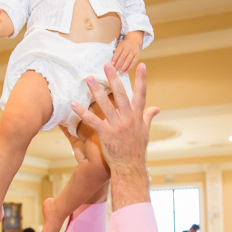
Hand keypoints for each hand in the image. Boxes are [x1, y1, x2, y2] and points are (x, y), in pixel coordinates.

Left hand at [71, 63, 158, 198]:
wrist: (130, 167)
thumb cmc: (136, 149)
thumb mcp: (145, 131)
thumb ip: (148, 117)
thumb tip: (156, 108)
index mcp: (137, 117)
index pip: (141, 94)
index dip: (142, 79)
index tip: (141, 65)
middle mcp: (128, 119)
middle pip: (120, 95)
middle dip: (114, 79)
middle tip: (107, 65)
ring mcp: (117, 126)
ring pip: (105, 105)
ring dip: (96, 91)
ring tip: (88, 78)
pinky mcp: (106, 134)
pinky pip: (93, 121)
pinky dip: (83, 113)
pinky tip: (74, 105)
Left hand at [111, 32, 142, 74]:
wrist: (134, 41)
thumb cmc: (124, 45)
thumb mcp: (119, 46)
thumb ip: (116, 52)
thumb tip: (110, 62)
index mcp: (122, 45)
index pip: (118, 52)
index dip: (114, 58)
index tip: (112, 64)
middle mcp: (128, 48)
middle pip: (123, 57)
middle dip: (118, 64)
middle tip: (115, 70)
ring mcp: (133, 52)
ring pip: (128, 60)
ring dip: (124, 67)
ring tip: (120, 72)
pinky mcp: (137, 56)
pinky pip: (133, 63)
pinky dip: (130, 68)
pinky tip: (126, 72)